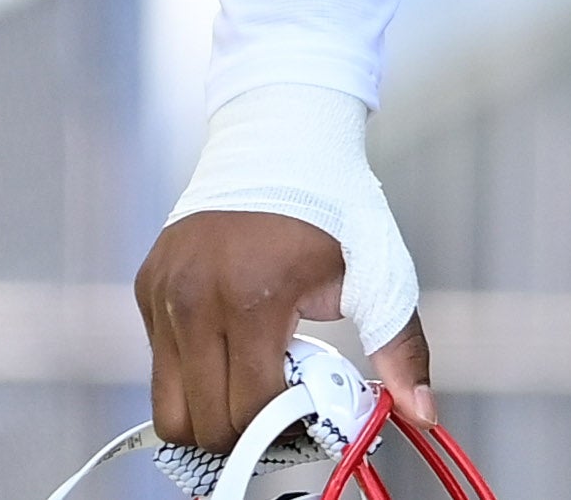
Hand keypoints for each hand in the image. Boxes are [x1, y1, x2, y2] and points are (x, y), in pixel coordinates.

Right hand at [133, 209, 437, 453]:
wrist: (281, 136)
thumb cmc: (334, 202)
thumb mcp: (379, 272)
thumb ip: (400, 347)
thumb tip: (422, 413)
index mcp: (253, 297)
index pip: (251, 411)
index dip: (284, 428)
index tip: (310, 415)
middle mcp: (196, 299)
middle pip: (207, 423)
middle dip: (249, 433)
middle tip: (284, 410)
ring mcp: (164, 294)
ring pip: (169, 410)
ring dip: (213, 415)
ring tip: (255, 386)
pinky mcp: (147, 288)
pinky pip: (160, 368)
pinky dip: (194, 377)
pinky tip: (233, 349)